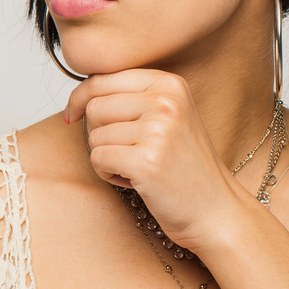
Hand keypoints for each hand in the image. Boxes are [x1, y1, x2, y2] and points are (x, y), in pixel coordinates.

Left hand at [63, 70, 254, 252]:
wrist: (215, 209)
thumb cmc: (185, 166)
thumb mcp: (167, 117)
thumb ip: (131, 99)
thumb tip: (78, 97)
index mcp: (170, 84)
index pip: (102, 78)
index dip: (80, 98)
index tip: (73, 115)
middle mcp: (166, 102)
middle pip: (94, 106)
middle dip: (97, 133)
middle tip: (124, 151)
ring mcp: (158, 130)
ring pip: (94, 135)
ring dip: (106, 157)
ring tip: (136, 168)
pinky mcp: (146, 161)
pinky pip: (98, 158)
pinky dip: (107, 174)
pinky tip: (134, 180)